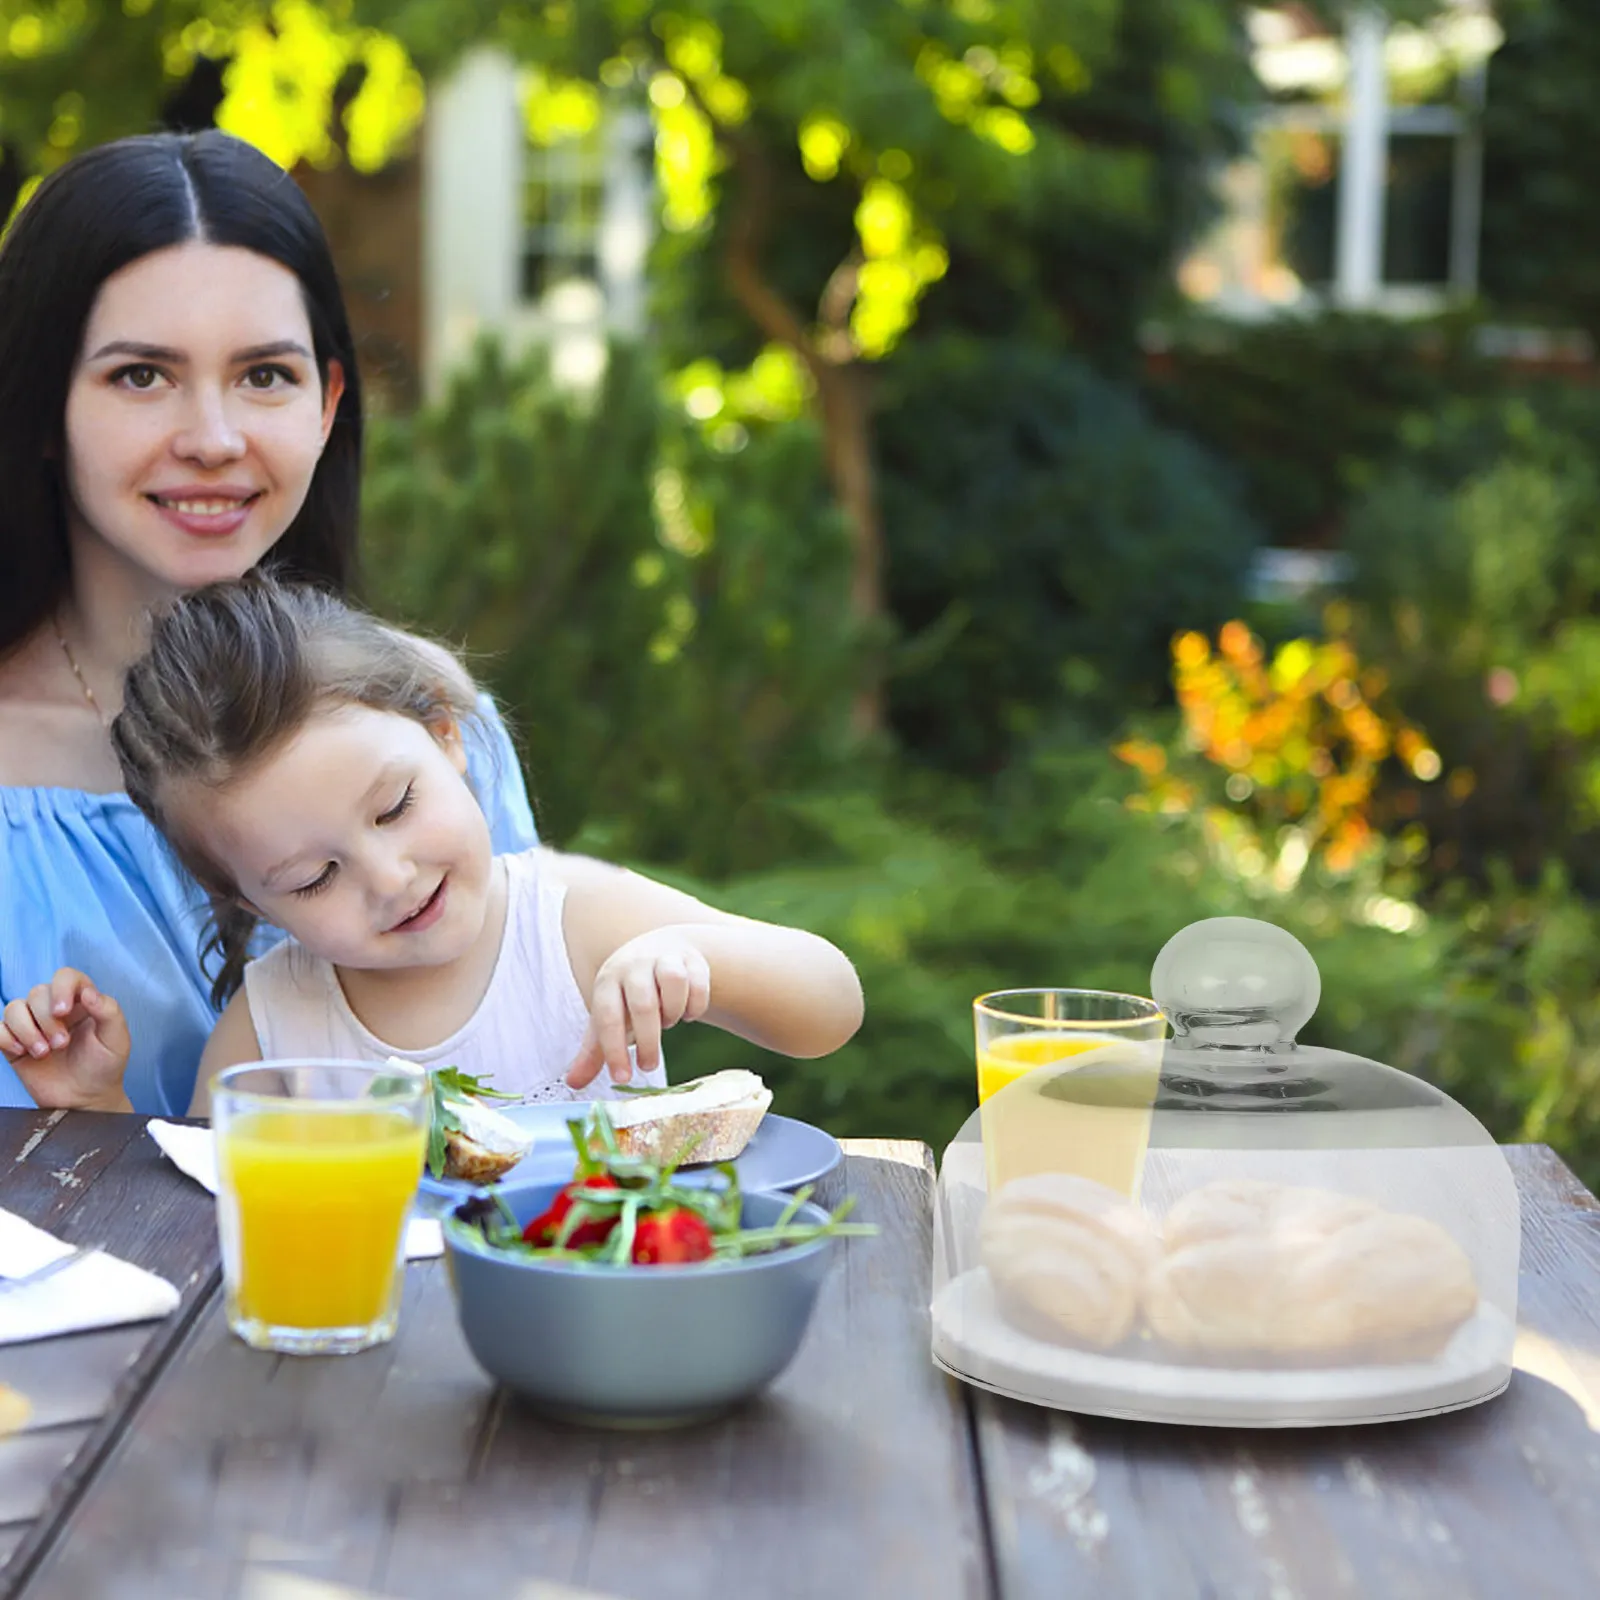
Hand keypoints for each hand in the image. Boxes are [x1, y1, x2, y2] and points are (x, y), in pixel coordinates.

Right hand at [0, 969, 132, 1111]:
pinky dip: (5, 1037)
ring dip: (26, 1030)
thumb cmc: (104, 1066)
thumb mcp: (116, 1039)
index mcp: (82, 1001)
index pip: (66, 976)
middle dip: (47, 1020)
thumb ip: (108, 1011)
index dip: (61, 988)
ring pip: (14, 1008)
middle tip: (62, 1044)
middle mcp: (55, 1008)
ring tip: (43, 1052)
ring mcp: (33, 1025)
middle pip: (37, 993)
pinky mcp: (15, 1043)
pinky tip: (21, 1052)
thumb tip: (88, 993)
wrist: (85, 1098)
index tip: (62, 1011)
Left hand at [565, 930, 711, 1089]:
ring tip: (668, 1022)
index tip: (623, 1077)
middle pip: (644, 1004)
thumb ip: (593, 1051)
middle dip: (648, 1042)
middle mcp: (634, 965)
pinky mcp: (692, 958)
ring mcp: (665, 957)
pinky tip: (688, 1013)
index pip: (608, 1016)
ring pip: (674, 982)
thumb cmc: (627, 995)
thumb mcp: (608, 1017)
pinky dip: (696, 1005)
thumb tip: (573, 1083)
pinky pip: (699, 982)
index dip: (614, 1049)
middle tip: (648, 1066)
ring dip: (673, 1012)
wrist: (658, 951)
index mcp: (608, 980)